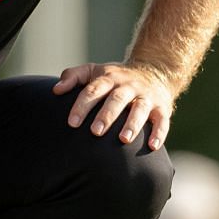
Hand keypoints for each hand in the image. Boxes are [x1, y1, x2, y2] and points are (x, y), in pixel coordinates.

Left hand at [52, 62, 175, 148]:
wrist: (154, 71)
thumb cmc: (115, 78)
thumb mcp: (95, 71)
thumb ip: (73, 76)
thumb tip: (55, 90)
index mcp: (109, 78)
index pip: (94, 89)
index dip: (83, 105)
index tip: (72, 123)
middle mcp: (128, 86)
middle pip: (117, 99)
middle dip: (107, 115)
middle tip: (95, 132)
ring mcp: (146, 96)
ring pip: (140, 108)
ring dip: (133, 123)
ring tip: (123, 139)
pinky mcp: (162, 107)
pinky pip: (162, 120)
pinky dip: (159, 133)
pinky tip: (152, 146)